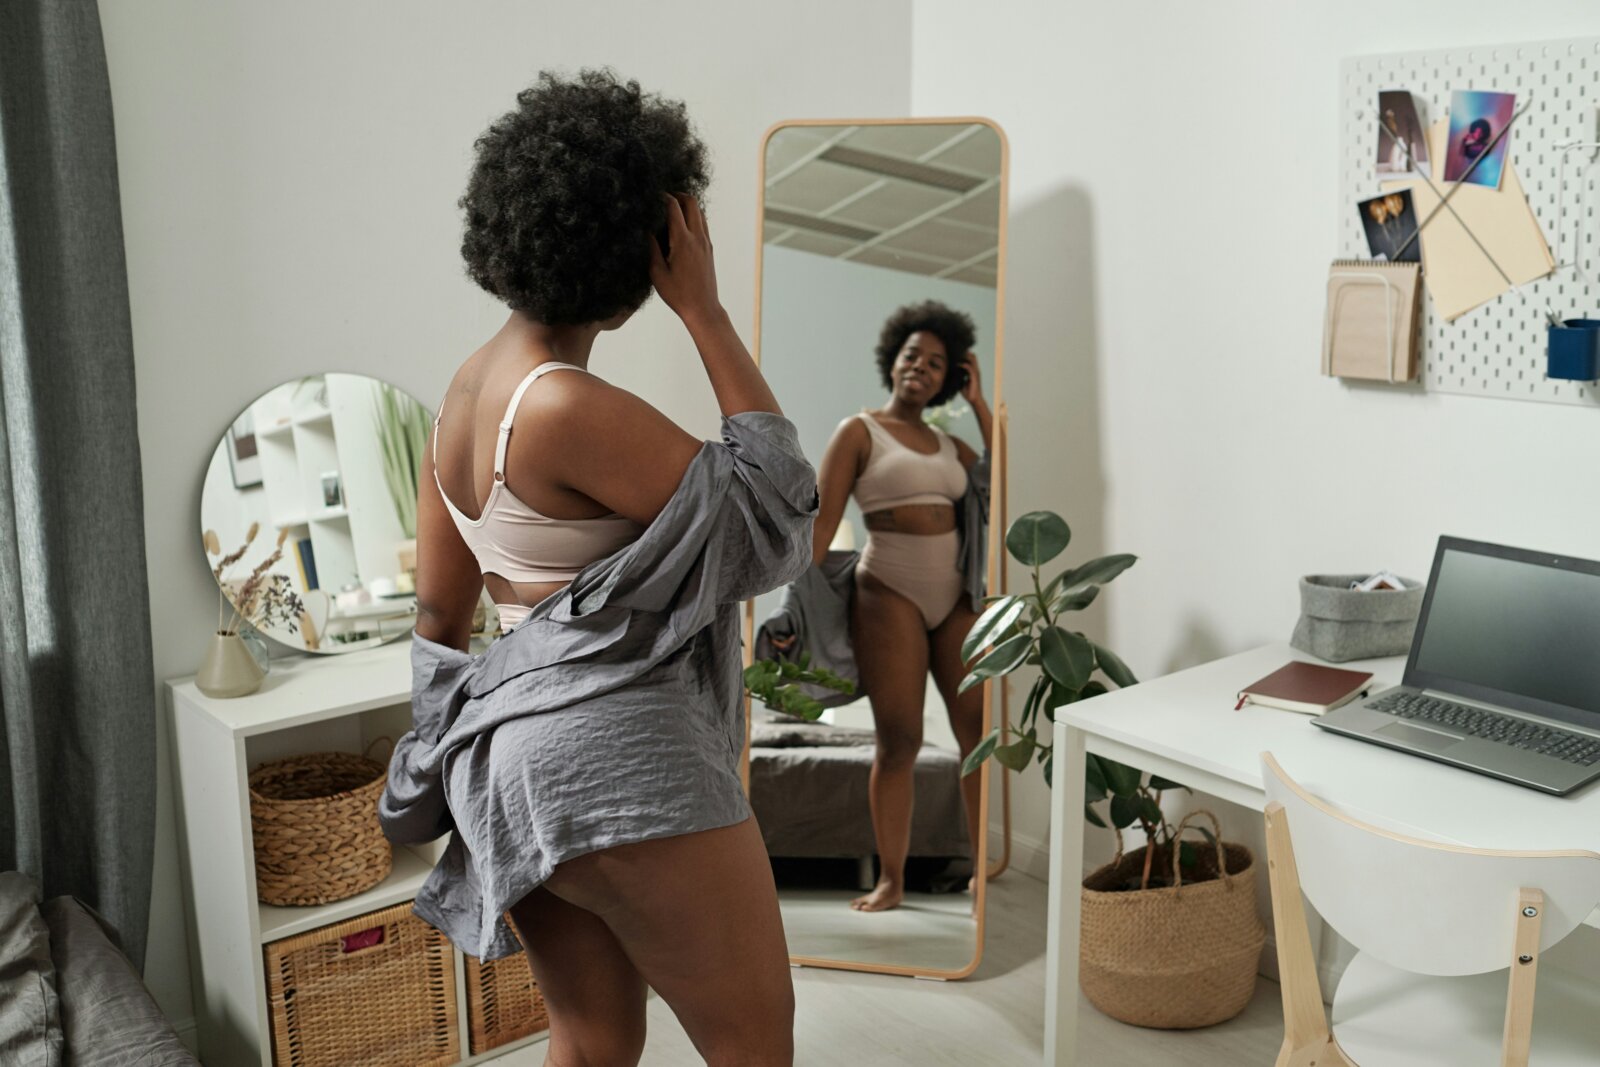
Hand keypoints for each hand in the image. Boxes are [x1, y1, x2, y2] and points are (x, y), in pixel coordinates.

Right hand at [649, 193, 720, 324]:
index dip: (662, 197)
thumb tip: (645, 229)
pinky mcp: (709, 248)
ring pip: (700, 211)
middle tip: (663, 197)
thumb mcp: (657, 273)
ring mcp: (706, 242)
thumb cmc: (678, 294)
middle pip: (691, 202)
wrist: (703, 308)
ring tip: (671, 209)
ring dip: (687, 205)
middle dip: (677, 195)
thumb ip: (651, 248)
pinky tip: (680, 225)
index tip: (652, 195)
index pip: (674, 207)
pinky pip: (703, 223)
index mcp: (682, 241)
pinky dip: (693, 216)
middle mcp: (697, 238)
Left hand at [960, 351, 985, 406]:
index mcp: (973, 371)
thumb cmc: (968, 393)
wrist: (974, 400)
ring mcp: (976, 373)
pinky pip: (969, 368)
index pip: (971, 358)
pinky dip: (963, 364)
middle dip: (965, 353)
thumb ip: (958, 377)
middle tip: (955, 353)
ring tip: (956, 356)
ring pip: (972, 359)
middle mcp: (975, 370)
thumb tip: (950, 374)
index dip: (965, 354)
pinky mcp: (974, 377)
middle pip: (973, 356)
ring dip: (964, 357)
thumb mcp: (961, 383)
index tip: (956, 353)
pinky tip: (957, 364)